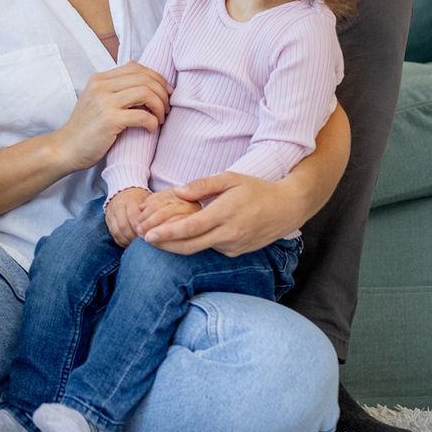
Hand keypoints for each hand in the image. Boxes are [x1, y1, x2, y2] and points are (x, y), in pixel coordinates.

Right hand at [48, 63, 169, 172]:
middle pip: (144, 78)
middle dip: (162, 92)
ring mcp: (104, 102)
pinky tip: (151, 129)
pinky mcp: (109, 120)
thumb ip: (114, 87)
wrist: (65, 149)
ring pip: (146, 93)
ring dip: (160, 106)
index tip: (165, 92)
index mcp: (99, 79)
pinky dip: (152, 122)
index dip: (156, 78)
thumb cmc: (85, 128)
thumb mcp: (96, 100)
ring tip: (161, 118)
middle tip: (167, 107)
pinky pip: (142, 115)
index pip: (136, 67)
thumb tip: (139, 71)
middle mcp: (101, 86)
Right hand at [105, 187, 148, 246]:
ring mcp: (111, 213)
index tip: (147, 235)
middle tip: (142, 242)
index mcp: (130, 200)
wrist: (124, 191)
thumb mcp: (147, 199)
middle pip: (124, 225)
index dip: (140, 228)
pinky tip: (128, 244)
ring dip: (126, 240)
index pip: (133, 216)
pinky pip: (112, 233)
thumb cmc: (139, 198)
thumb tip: (156, 226)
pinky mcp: (107, 219)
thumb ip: (151, 210)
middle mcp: (118, 206)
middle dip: (133, 236)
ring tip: (135, 245)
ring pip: (116, 231)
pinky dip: (120, 241)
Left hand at [142, 170, 307, 257]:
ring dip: (177, 246)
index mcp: (225, 214)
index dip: (167, 233)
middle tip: (144, 240)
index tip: (148, 235)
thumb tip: (177, 192)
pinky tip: (183, 237)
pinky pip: (211, 249)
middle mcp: (229, 234)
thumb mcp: (231, 179)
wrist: (286, 209)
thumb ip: (203, 185)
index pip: (190, 228)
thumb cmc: (256, 189)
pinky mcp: (236, 252)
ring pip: (199, 249)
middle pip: (190, 246)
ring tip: (157, 238)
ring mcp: (233, 246)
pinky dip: (195, 244)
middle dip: (165, 245)